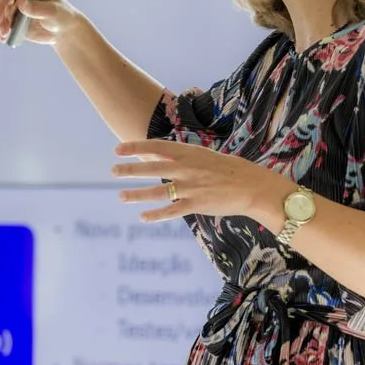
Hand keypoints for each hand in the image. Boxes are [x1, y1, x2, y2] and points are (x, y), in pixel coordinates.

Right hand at [0, 0, 84, 45]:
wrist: (63, 31)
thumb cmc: (61, 16)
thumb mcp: (52, 11)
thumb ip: (36, 7)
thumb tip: (20, 0)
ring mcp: (16, 9)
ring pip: (1, 14)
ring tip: (4, 34)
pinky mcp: (14, 22)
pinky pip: (2, 25)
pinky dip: (0, 32)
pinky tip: (3, 38)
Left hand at [111, 139, 289, 223]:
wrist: (252, 187)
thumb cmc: (230, 170)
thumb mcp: (205, 156)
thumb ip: (184, 158)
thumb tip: (163, 157)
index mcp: (189, 153)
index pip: (156, 147)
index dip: (135, 148)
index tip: (118, 149)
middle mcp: (187, 169)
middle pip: (151, 168)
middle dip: (130, 169)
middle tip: (112, 170)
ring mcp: (191, 187)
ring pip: (157, 191)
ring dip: (137, 195)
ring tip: (121, 196)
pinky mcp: (196, 205)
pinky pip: (171, 211)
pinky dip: (156, 215)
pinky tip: (143, 217)